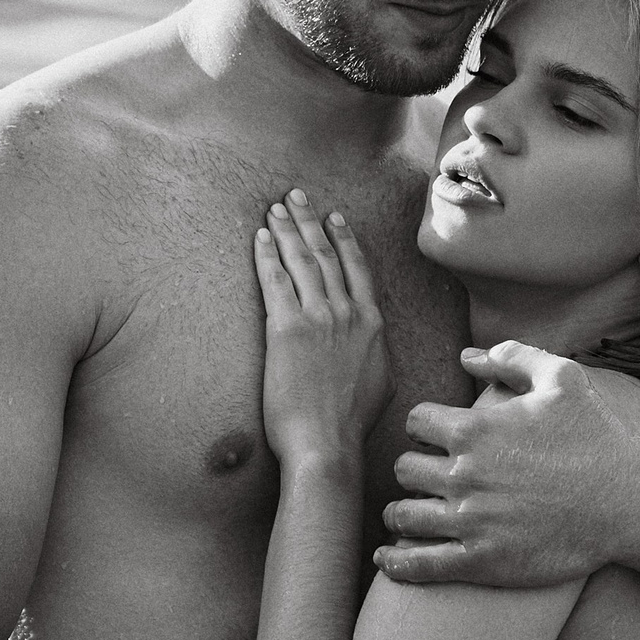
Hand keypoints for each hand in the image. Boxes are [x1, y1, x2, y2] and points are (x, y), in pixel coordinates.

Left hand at [253, 188, 391, 467]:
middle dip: (310, 222)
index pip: (358, 269)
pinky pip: (275, 280)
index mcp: (373, 324)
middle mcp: (348, 313)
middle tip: (297, 197)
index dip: (344, 239)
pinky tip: (260, 237)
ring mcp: (318, 318)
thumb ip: (373, 351)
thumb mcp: (380, 381)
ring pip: (302, 260)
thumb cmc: (350, 423)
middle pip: (326, 255)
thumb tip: (368, 342)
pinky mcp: (286, 329)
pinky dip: (267, 254)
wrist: (327, 442)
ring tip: (276, 208)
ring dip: (287, 230)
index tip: (335, 218)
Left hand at [375, 339, 639, 586]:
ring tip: (410, 513)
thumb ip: (513, 357)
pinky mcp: (482, 562)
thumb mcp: (564, 380)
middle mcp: (465, 476)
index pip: (415, 422)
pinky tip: (388, 559)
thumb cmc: (598, 439)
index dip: (423, 427)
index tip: (434, 438)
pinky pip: (419, 565)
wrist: (631, 505)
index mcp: (476, 430)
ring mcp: (471, 522)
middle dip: (413, 469)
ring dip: (401, 513)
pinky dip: (396, 563)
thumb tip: (467, 356)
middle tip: (426, 476)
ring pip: (402, 516)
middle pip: (403, 469)